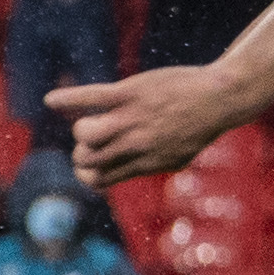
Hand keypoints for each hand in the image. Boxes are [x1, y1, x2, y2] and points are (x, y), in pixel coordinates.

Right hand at [50, 65, 246, 186]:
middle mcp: (135, 145)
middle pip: (87, 159)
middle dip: (82, 151)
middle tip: (95, 140)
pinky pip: (89, 97)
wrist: (221, 99)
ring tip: (91, 120)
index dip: (87, 173)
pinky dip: (67, 98)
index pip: (99, 180)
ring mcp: (131, 119)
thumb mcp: (177, 156)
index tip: (94, 162)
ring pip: (85, 133)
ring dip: (81, 129)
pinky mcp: (129, 94)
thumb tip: (123, 171)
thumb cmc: (199, 127)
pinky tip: (52, 101)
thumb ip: (147, 164)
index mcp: (144, 163)